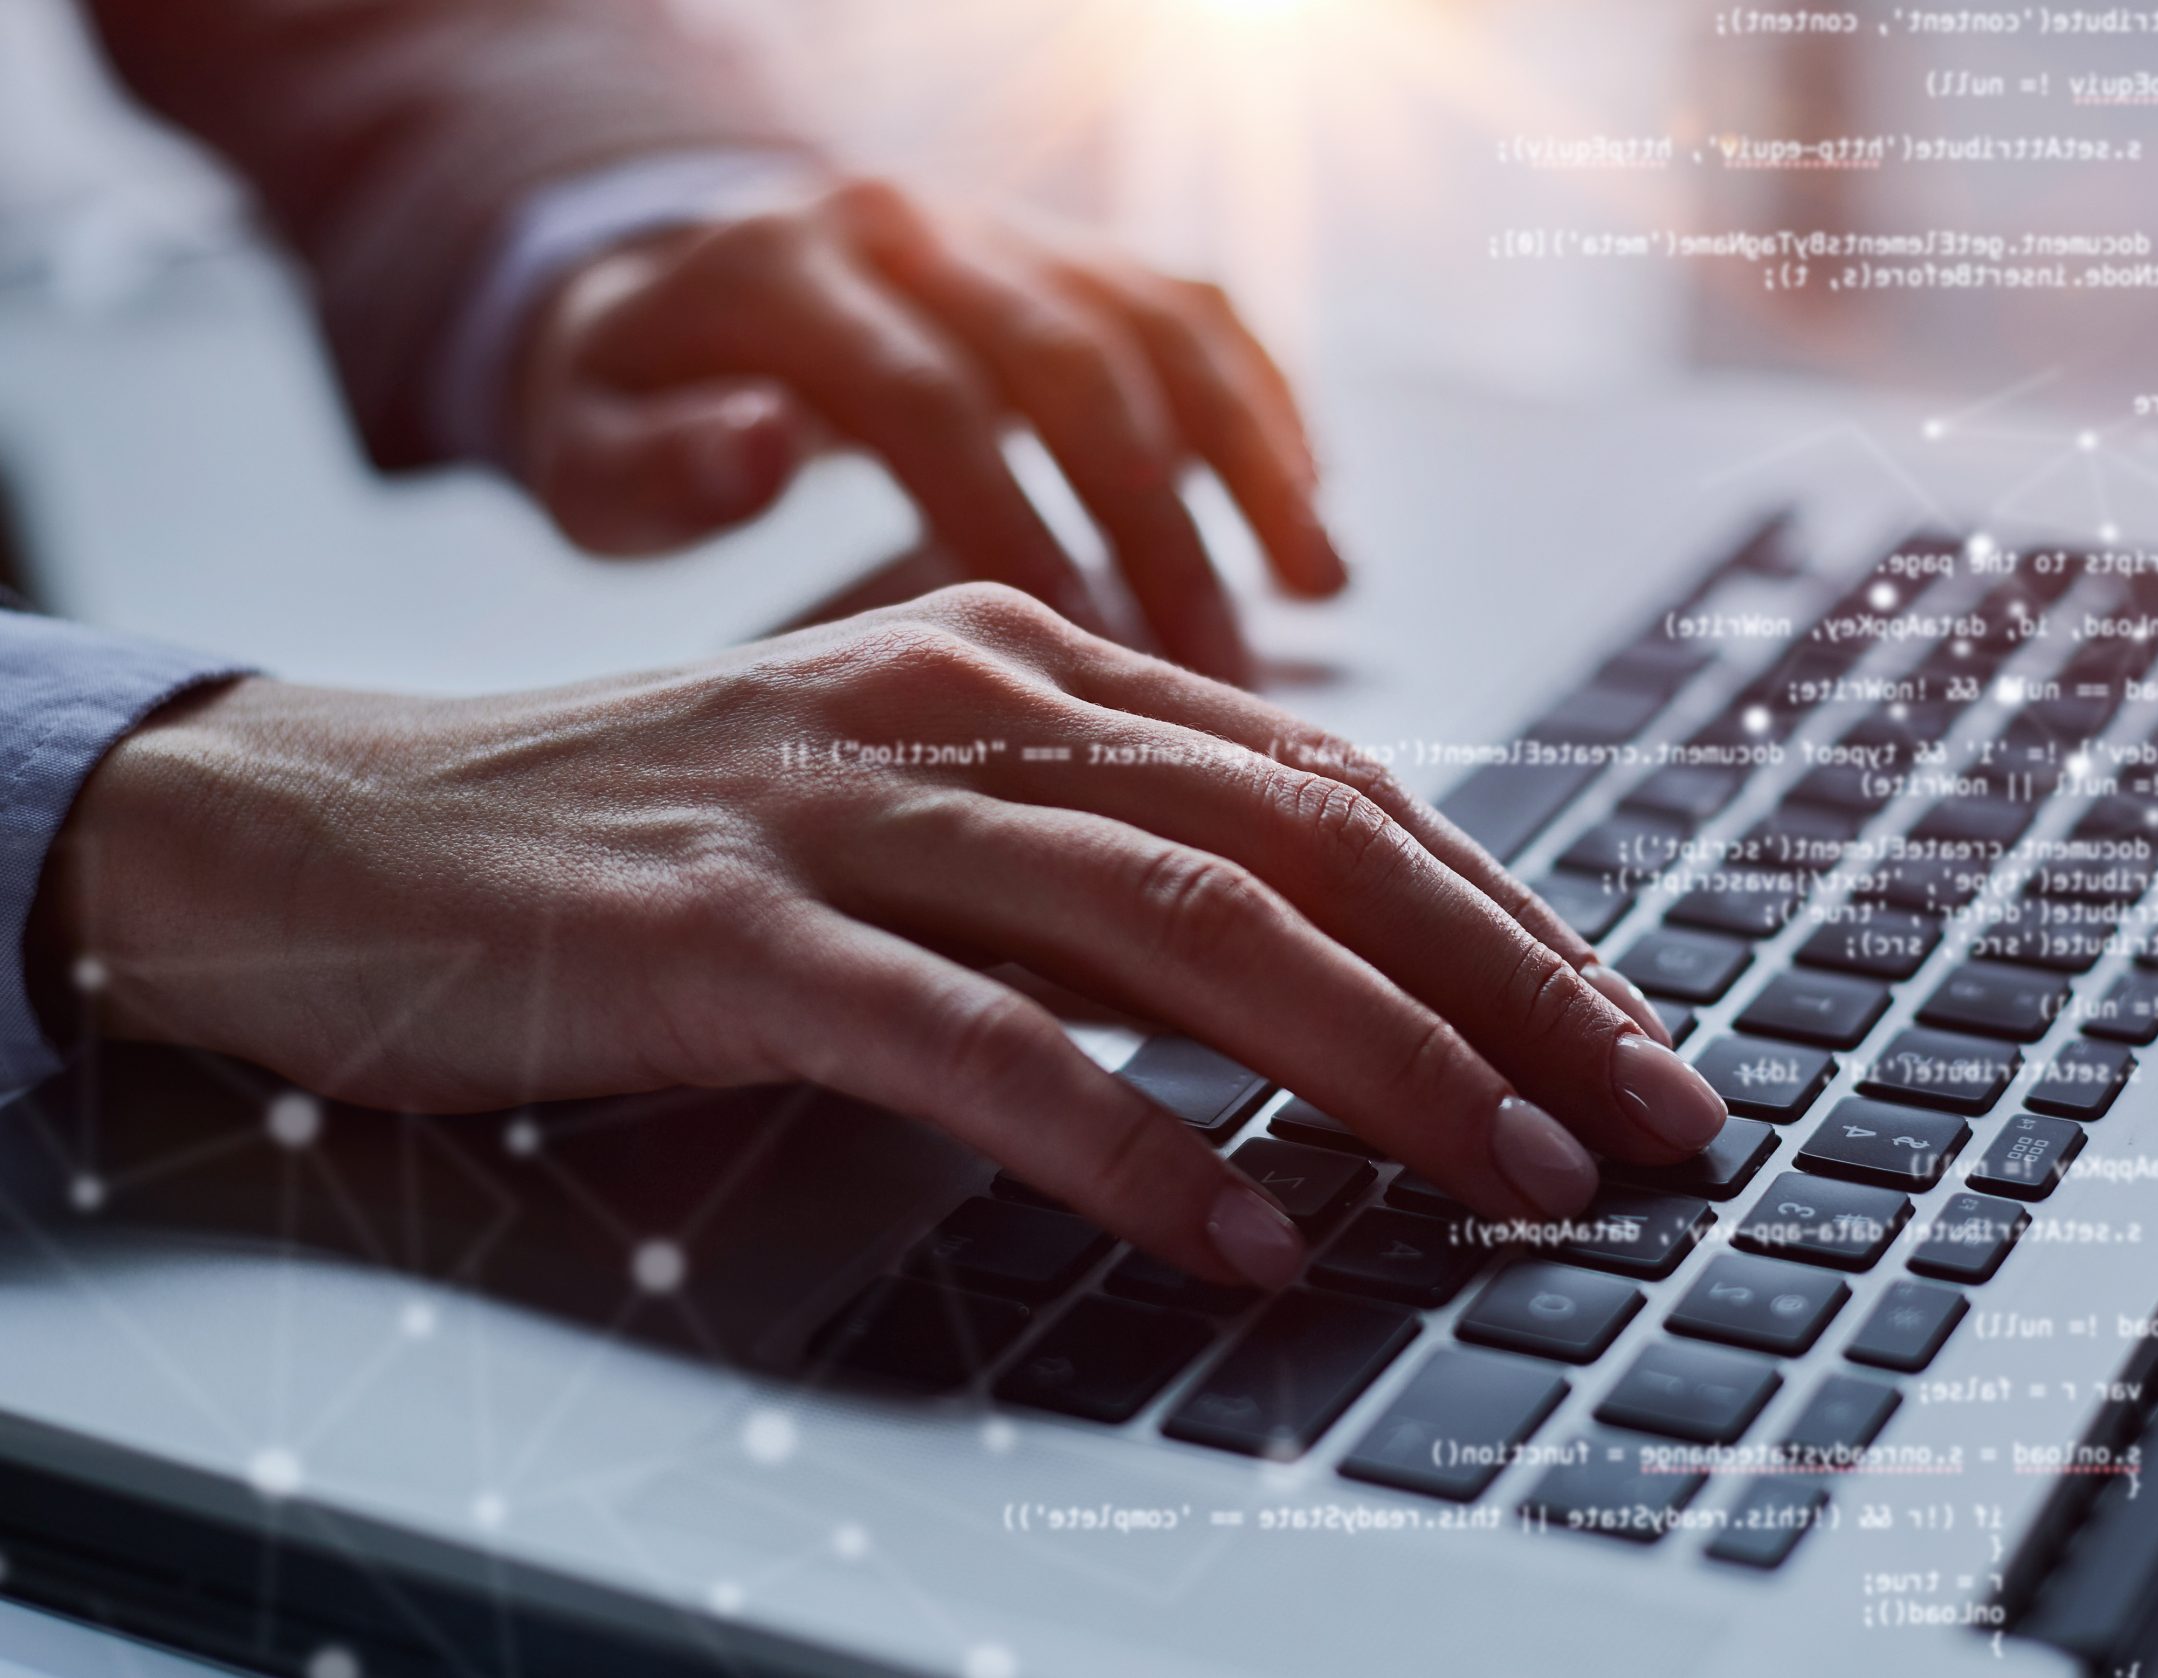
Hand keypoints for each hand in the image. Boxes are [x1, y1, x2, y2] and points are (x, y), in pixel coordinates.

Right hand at [36, 586, 1724, 1289]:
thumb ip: (1083, 859)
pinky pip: (974, 1040)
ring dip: (1381, 1061)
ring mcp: (844, 811)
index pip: (1334, 792)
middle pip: (1308, 842)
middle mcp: (963, 707)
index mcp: (1026, 669)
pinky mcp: (725, 933)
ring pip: (1181, 922)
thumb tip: (1312, 974)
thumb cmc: (646, 839)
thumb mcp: (902, 812)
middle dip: (1511, 989)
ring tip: (1519, 1176)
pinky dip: (1131, 1141)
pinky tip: (1247, 1235)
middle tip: (1647, 1121)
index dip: (1509, 920)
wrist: (331, 827)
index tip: (1629, 1040)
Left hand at [512, 178, 1345, 683]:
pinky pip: (1195, 308)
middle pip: (1072, 362)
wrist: (674, 294)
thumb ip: (656, 467)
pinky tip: (1311, 509)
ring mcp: (1004, 228)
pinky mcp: (1070, 251)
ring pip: (1160, 324)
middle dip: (1160, 523)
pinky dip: (1265, 404)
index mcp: (780, 272)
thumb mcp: (588, 458)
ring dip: (1251, 459)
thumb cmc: (639, 414)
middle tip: (1219, 670)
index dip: (1015, 523)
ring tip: (1319, 592)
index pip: (927, 397)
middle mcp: (910, 225)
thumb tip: (762, 447)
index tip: (1086, 648)